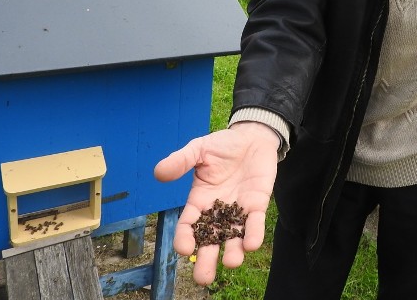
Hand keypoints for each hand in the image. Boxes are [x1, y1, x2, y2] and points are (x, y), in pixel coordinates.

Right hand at [154, 123, 278, 284]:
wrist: (251, 137)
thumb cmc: (222, 145)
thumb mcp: (198, 150)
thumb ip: (180, 161)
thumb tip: (158, 173)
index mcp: (199, 201)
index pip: (188, 226)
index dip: (185, 239)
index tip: (184, 249)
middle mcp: (217, 211)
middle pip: (210, 242)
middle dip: (207, 261)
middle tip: (203, 279)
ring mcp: (238, 210)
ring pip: (233, 238)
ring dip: (232, 252)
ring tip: (231, 262)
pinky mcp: (257, 205)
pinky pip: (254, 224)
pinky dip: (253, 234)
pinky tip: (251, 244)